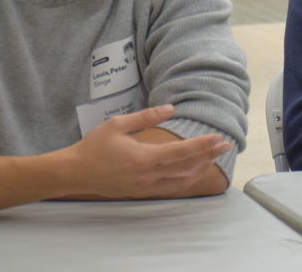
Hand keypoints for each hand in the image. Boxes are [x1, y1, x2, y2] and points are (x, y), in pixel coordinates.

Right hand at [60, 104, 230, 199]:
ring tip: (213, 158)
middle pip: (187, 167)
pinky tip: (193, 172)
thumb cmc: (94, 146)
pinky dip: (186, 179)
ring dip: (200, 169)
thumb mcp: (118, 124)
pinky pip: (170, 188)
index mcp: (143, 158)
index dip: (202, 145)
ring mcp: (145, 187)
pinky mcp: (141, 192)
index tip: (217, 138)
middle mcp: (148, 176)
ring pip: (181, 181)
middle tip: (226, 146)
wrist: (75, 172)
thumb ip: (146, 117)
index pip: (181, 152)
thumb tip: (170, 109)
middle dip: (208, 156)